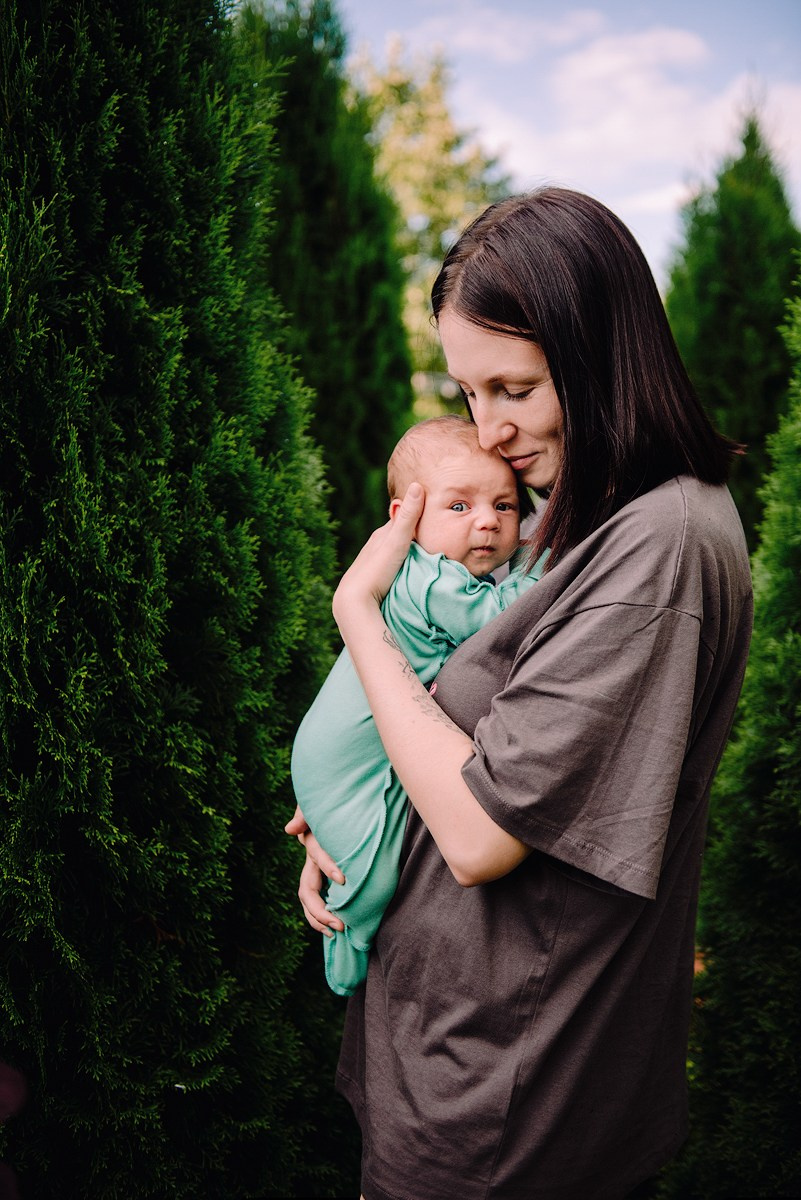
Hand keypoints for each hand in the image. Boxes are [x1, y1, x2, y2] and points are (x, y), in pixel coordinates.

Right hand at [285, 806, 345, 936]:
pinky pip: (324, 900)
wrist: (338, 799)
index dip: (327, 866)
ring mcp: (319, 870)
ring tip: (337, 932)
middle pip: (307, 891)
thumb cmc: (328, 800)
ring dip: (320, 918)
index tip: (343, 879)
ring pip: (311, 900)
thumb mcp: (315, 804)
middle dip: (319, 911)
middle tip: (339, 925)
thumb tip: (289, 830)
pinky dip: (328, 915)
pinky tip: (338, 928)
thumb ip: (304, 814)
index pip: (316, 857)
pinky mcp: (329, 877)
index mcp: (312, 841)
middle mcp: (312, 860)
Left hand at [332, 483, 424, 631]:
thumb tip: (418, 485)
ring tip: (426, 549)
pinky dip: (402, 562)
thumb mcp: (397, 542)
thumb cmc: (377, 570)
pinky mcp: (374, 578)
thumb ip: (409, 517)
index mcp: (381, 534)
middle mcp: (375, 545)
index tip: (435, 508)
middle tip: (435, 528)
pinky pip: (392, 565)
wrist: (354, 601)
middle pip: (399, 534)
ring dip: (408, 548)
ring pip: (395, 550)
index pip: (404, 518)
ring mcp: (373, 562)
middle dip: (414, 530)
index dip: (418, 513)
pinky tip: (409, 569)